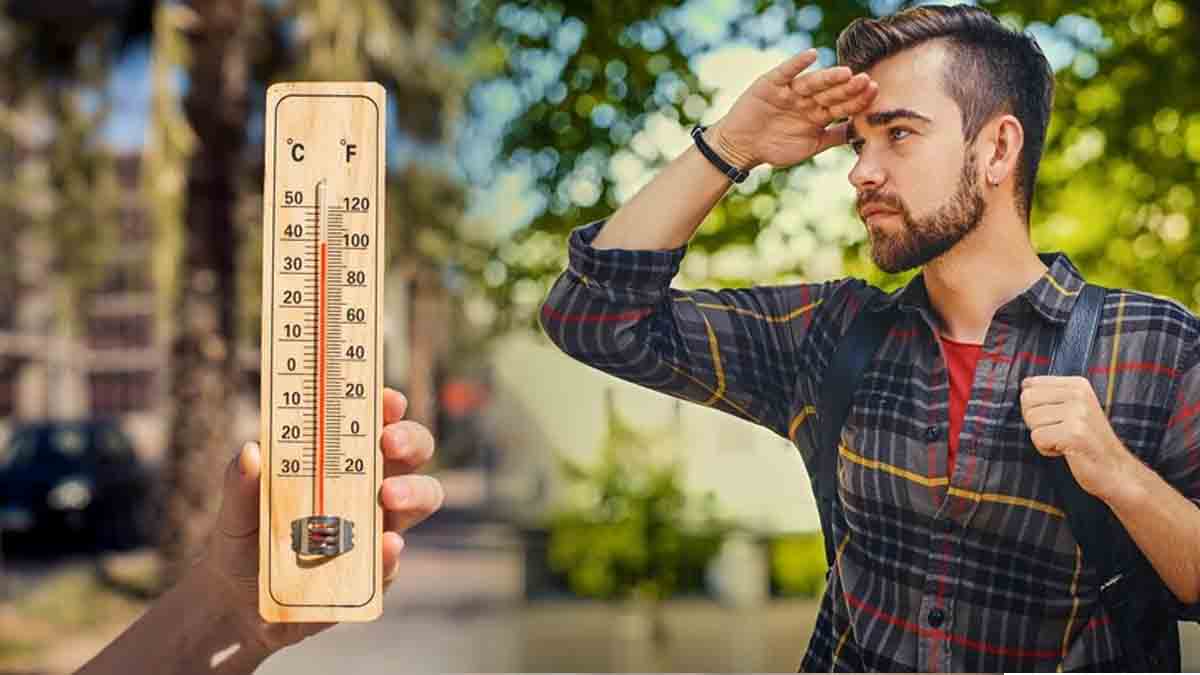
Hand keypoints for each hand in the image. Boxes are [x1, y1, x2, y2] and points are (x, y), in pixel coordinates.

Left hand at [195, 387, 442, 653]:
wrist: (239, 603)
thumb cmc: (245, 538)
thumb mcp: (236, 508)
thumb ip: (241, 483)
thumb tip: (251, 452)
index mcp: (342, 458)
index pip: (376, 421)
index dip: (388, 405)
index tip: (386, 399)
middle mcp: (369, 487)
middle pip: (412, 452)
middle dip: (410, 440)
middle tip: (389, 443)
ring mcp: (377, 528)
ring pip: (421, 498)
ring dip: (414, 491)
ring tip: (388, 495)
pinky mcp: (375, 572)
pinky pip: (393, 560)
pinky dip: (392, 552)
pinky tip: (384, 546)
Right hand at [707, 48, 877, 169]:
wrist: (742, 147)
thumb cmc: (775, 148)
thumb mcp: (810, 146)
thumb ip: (834, 137)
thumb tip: (861, 133)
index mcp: (819, 113)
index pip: (843, 105)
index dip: (858, 100)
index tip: (875, 92)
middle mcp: (808, 99)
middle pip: (832, 92)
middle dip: (848, 88)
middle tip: (865, 80)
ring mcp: (791, 91)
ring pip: (813, 83)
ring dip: (829, 77)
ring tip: (845, 72)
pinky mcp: (772, 84)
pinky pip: (786, 72)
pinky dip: (797, 63)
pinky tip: (811, 54)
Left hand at [1020, 376, 1133, 502]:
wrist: (1115, 469)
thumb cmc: (1087, 441)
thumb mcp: (1073, 409)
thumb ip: (1051, 394)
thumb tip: (1025, 384)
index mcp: (1077, 384)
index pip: (1030, 385)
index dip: (1035, 407)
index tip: (1057, 418)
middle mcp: (1079, 394)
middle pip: (1027, 400)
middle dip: (1035, 421)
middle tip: (1059, 431)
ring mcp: (1078, 413)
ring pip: (1031, 420)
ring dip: (1043, 436)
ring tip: (1065, 440)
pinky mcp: (1074, 433)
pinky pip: (1037, 437)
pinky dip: (1046, 449)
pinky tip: (1066, 450)